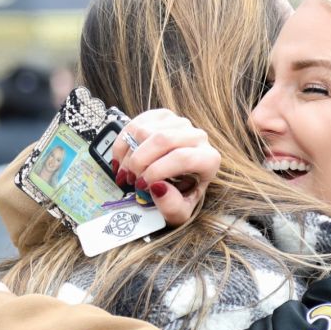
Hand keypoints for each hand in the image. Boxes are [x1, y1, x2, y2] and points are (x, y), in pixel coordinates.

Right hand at [110, 109, 220, 226]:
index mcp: (208, 159)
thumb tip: (157, 187)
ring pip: (146, 130)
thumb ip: (171, 206)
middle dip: (139, 161)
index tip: (142, 186)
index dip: (157, 171)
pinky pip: (137, 123)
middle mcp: (197, 137)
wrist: (178, 182)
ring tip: (127, 172)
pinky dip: (123, 142)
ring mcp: (179, 123)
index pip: (182, 158)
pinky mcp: (162, 116)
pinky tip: (122, 159)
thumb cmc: (180, 196)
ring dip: (129, 154)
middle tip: (130, 179)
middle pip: (162, 139)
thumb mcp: (179, 213)